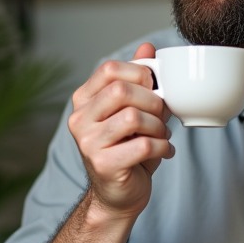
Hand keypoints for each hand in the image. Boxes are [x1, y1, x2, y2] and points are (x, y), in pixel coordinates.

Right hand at [67, 42, 173, 218]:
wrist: (118, 196)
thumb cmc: (127, 149)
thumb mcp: (134, 110)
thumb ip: (138, 80)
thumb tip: (147, 47)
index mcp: (83, 100)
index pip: (109, 69)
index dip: (139, 73)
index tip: (154, 89)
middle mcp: (79, 119)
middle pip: (121, 90)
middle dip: (152, 100)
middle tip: (162, 115)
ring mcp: (88, 143)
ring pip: (132, 117)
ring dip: (158, 125)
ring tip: (162, 134)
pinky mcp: (103, 165)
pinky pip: (142, 145)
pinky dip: (162, 147)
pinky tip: (164, 151)